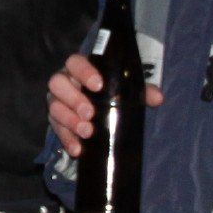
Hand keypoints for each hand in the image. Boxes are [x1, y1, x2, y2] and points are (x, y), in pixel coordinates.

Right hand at [47, 51, 163, 154]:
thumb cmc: (110, 93)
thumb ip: (141, 90)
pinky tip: (78, 150)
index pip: (75, 62)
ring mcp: (56, 102)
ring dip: (69, 120)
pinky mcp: (55, 121)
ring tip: (87, 132)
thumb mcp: (126, 90)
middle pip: (57, 83)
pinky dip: (67, 140)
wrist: (96, 112)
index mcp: (79, 69)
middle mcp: (64, 82)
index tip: (99, 85)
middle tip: (90, 113)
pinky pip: (56, 130)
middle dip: (73, 99)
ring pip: (54, 107)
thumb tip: (158, 98)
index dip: (84, 72)